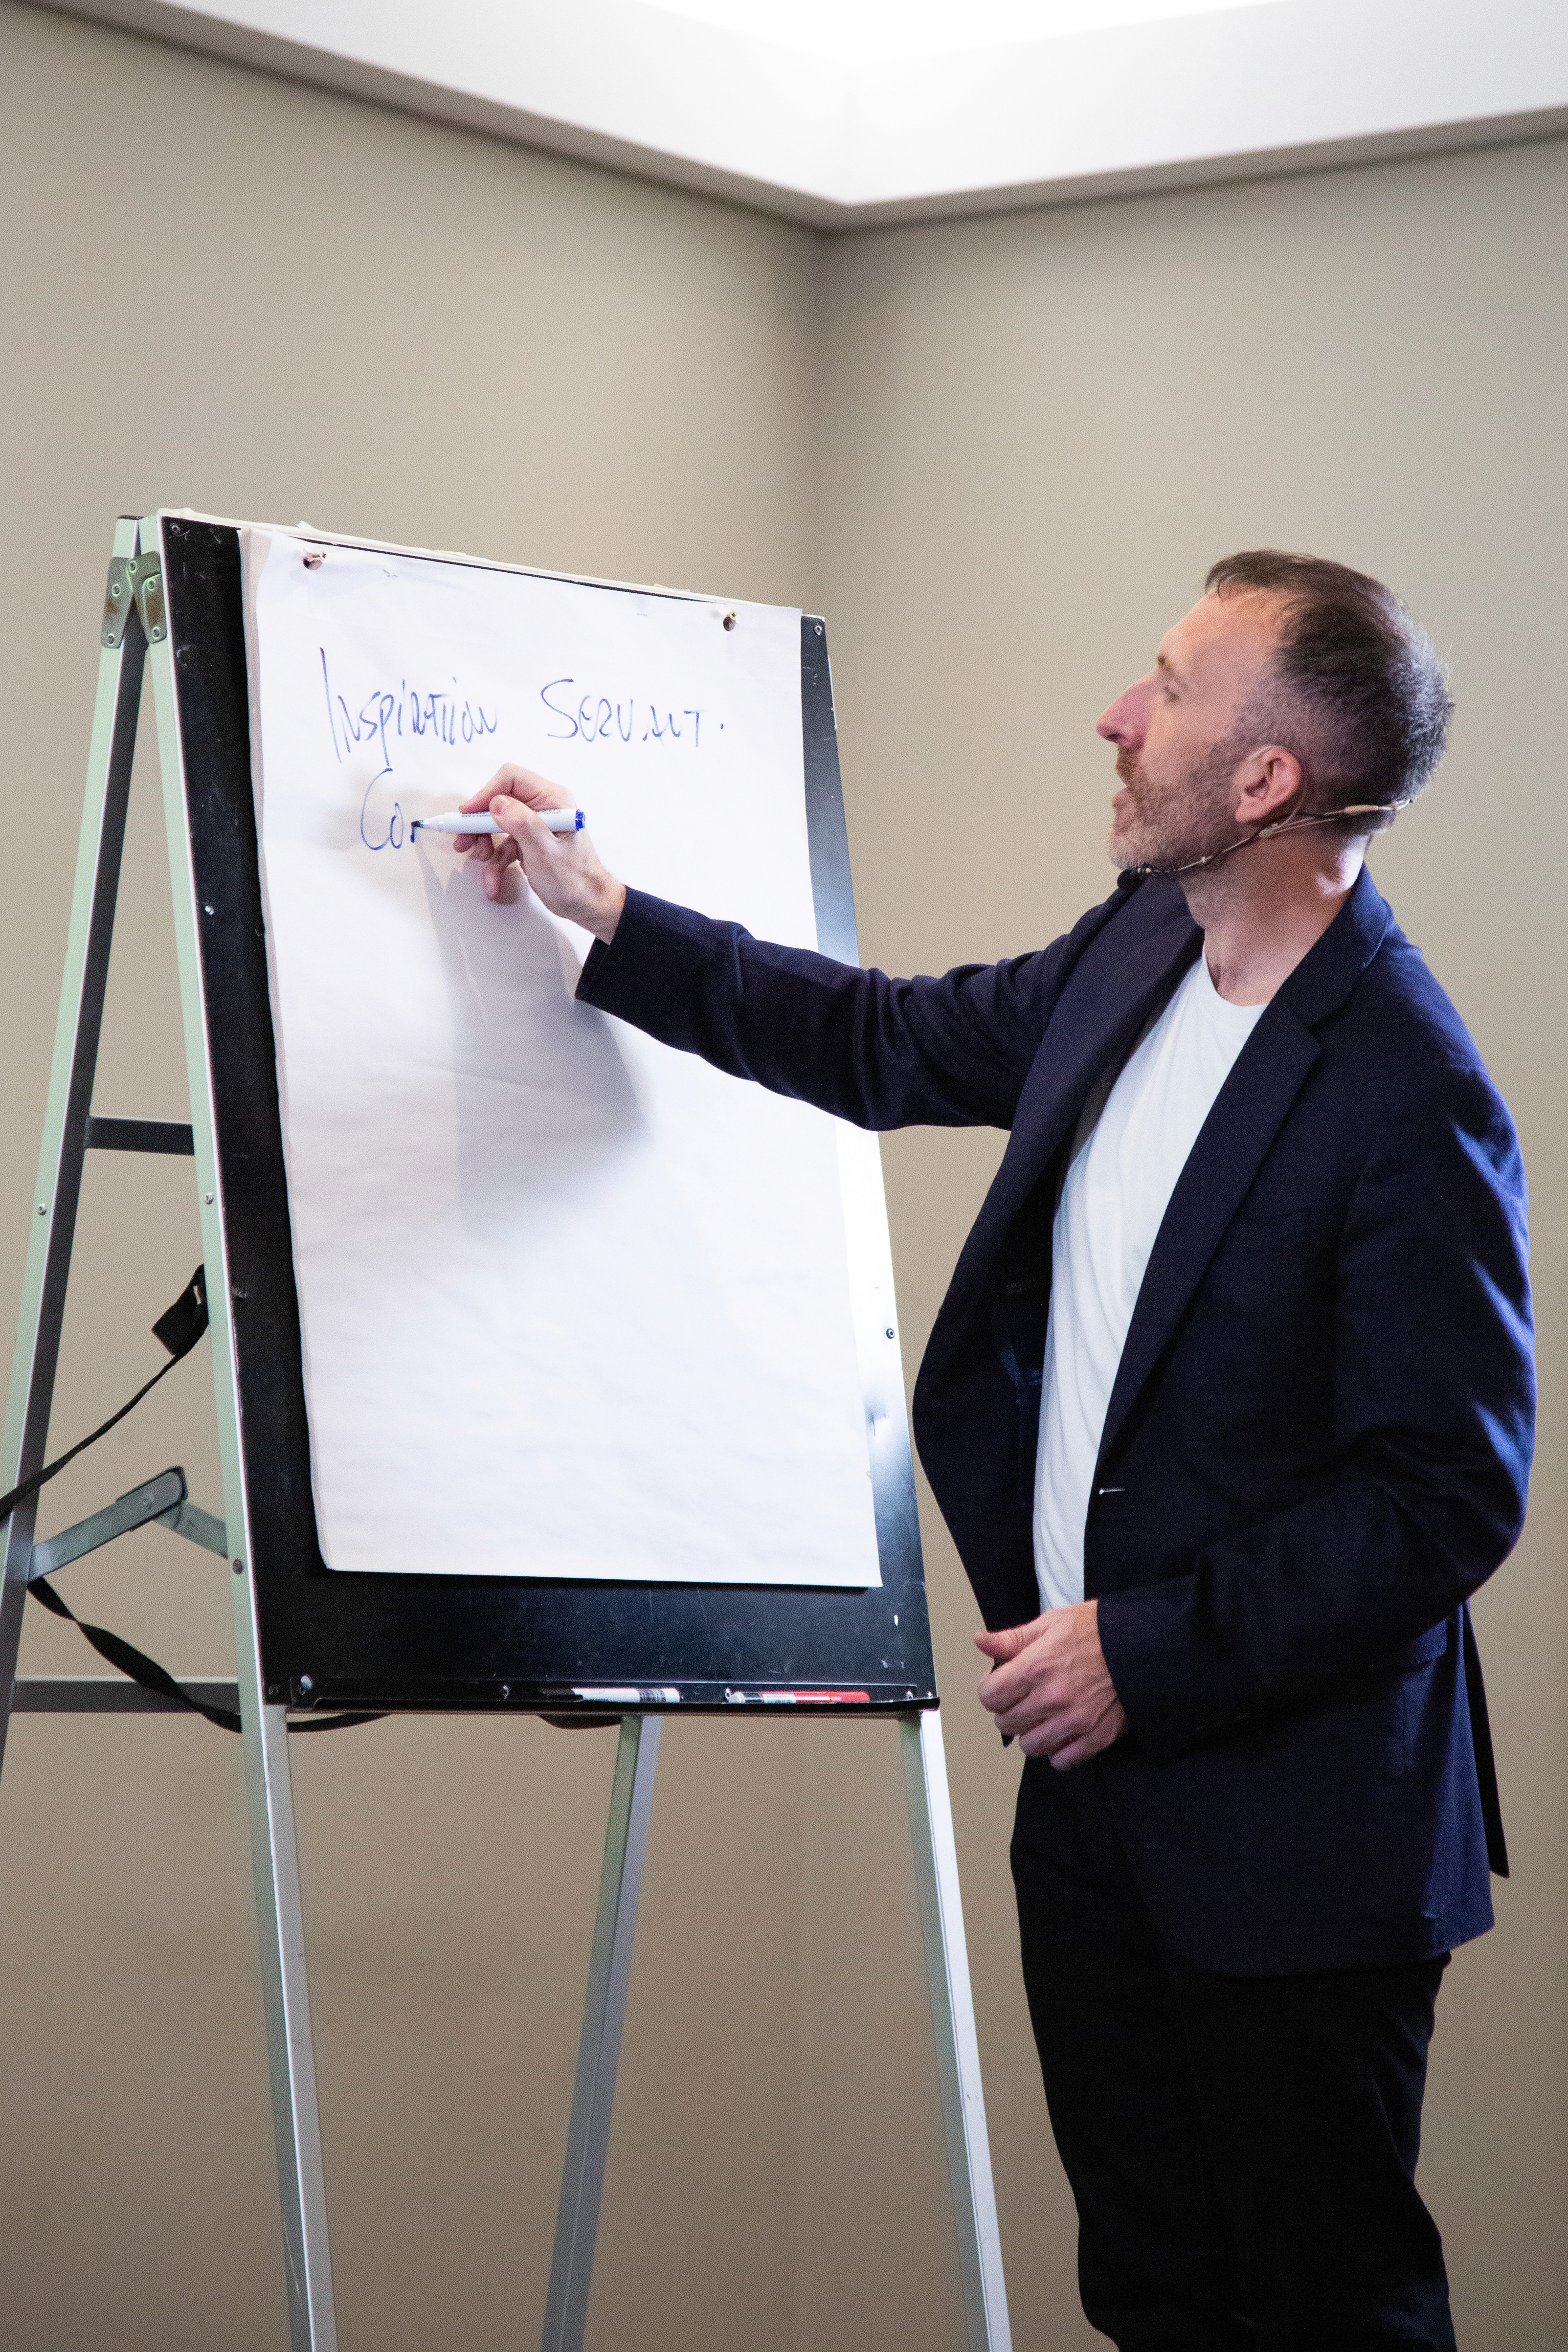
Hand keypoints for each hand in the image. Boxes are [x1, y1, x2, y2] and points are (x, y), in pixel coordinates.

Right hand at [452, 764, 626, 941]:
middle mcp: (544, 807)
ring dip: (485, 845)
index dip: (486, 793)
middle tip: (462, 842)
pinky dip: (496, 864)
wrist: (588, 905)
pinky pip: (505, 846)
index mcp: (553, 800)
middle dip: (479, 824)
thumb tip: (497, 803)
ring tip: (480, 862)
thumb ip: (522, 823)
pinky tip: (493, 883)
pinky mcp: (530, 842)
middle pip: (500, 802)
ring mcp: (536, 825)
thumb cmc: (575, 880)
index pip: (512, 779)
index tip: (468, 814)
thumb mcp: (545, 852)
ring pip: (498, 825)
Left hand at [975, 1601, 1126, 1768]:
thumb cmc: (1098, 1631)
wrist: (1143, 1645)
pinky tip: (1063, 1731)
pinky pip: (1062, 1760)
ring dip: (1031, 1733)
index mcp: (1035, 1667)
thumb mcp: (1051, 1623)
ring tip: (1042, 1716)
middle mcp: (1052, 1698)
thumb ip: (1012, 1638)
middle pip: (1006, 1723)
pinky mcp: (1096, 1737)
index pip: (989, 1697)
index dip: (990, 1689)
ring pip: (1030, 1746)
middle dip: (1009, 1710)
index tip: (1000, 1684)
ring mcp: (1074, 1721)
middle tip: (1023, 1698)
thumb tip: (981, 1642)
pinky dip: (1058, 1751)